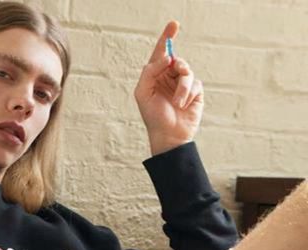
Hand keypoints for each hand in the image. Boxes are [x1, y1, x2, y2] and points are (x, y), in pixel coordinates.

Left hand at [134, 21, 203, 154]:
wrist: (169, 136)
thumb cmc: (153, 116)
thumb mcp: (143, 93)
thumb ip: (150, 71)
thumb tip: (168, 57)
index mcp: (155, 76)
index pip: (161, 53)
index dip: (167, 38)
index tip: (174, 24)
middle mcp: (168, 77)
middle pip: (177, 59)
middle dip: (177, 65)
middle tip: (176, 70)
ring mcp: (182, 84)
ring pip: (187, 71)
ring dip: (182, 87)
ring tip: (177, 102)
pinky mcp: (195, 92)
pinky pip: (195, 83)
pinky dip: (189, 94)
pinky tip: (184, 105)